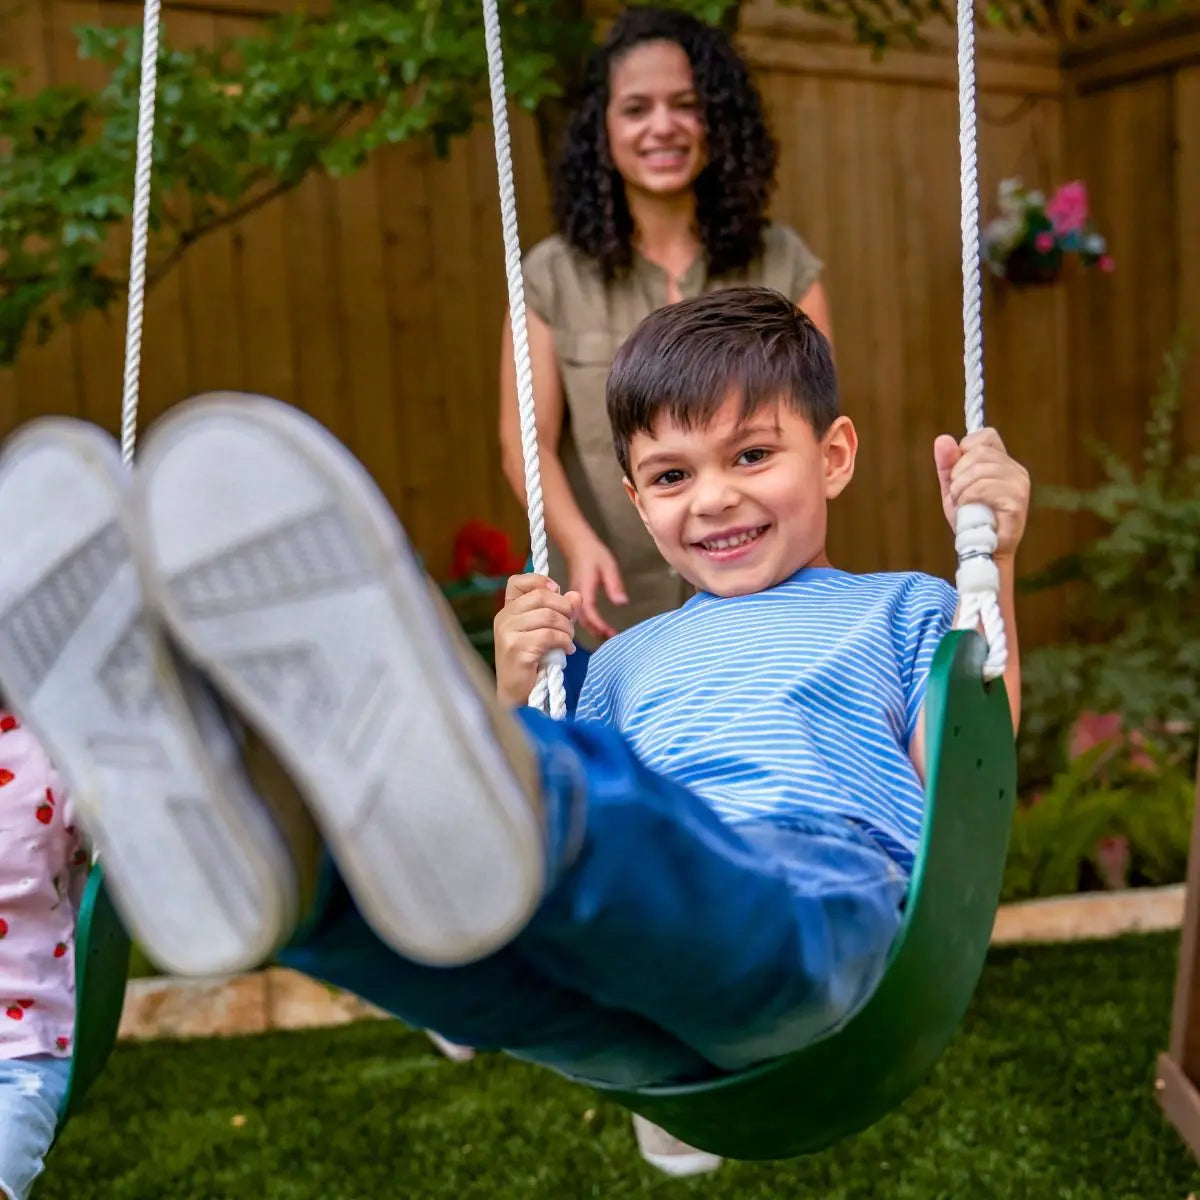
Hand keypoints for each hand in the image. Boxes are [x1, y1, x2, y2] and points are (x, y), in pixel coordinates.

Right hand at [493, 573, 580, 706]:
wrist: (519, 696)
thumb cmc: (533, 664)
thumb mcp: (547, 631)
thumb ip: (560, 611)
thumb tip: (575, 595)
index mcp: (508, 611)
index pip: (517, 581)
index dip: (540, 581)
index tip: (557, 592)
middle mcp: (504, 618)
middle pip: (541, 596)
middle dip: (564, 609)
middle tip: (570, 626)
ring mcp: (508, 633)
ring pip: (548, 616)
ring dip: (567, 629)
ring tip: (568, 642)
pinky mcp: (516, 648)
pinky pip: (549, 635)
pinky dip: (564, 642)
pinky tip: (566, 651)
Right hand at [565, 537, 627, 640]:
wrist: (576, 544)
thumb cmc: (594, 554)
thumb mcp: (609, 566)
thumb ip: (615, 585)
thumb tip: (622, 603)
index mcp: (584, 588)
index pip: (589, 611)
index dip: (599, 624)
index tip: (611, 633)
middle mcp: (575, 595)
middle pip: (582, 620)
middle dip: (595, 632)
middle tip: (611, 641)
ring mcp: (572, 597)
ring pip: (578, 619)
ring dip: (591, 630)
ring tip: (606, 637)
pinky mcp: (573, 597)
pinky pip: (577, 614)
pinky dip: (587, 624)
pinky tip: (597, 628)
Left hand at [933, 428, 1029, 558]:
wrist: (981, 550)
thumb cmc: (970, 520)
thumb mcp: (953, 488)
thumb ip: (947, 465)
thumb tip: (942, 438)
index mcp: (1003, 463)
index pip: (986, 435)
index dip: (966, 448)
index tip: (958, 472)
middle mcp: (1015, 470)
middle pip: (978, 452)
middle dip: (957, 473)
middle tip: (956, 494)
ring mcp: (1019, 485)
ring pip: (979, 469)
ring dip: (960, 488)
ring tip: (961, 503)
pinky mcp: (1017, 501)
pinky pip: (983, 487)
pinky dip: (967, 497)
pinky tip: (969, 509)